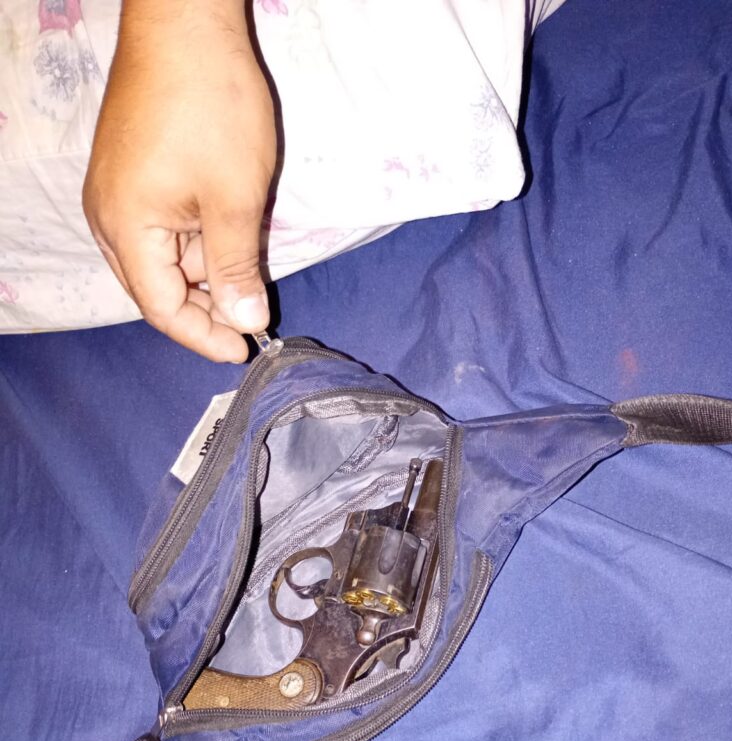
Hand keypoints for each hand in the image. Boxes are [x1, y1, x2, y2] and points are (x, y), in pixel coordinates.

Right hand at [83, 1, 275, 361]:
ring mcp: (117, 193)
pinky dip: (198, 240)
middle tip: (253, 315)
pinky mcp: (133, 173)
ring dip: (206, 270)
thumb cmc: (212, 108)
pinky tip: (230, 233)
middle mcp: (109, 218)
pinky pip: (163, 227)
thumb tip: (246, 324)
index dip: (205, 335)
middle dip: (206, 307)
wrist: (186, 22)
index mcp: (125, 229)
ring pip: (163, 258)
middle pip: (157, 288)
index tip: (247, 348)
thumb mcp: (234, 199)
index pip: (163, 309)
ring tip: (249, 263)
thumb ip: (236, 268)